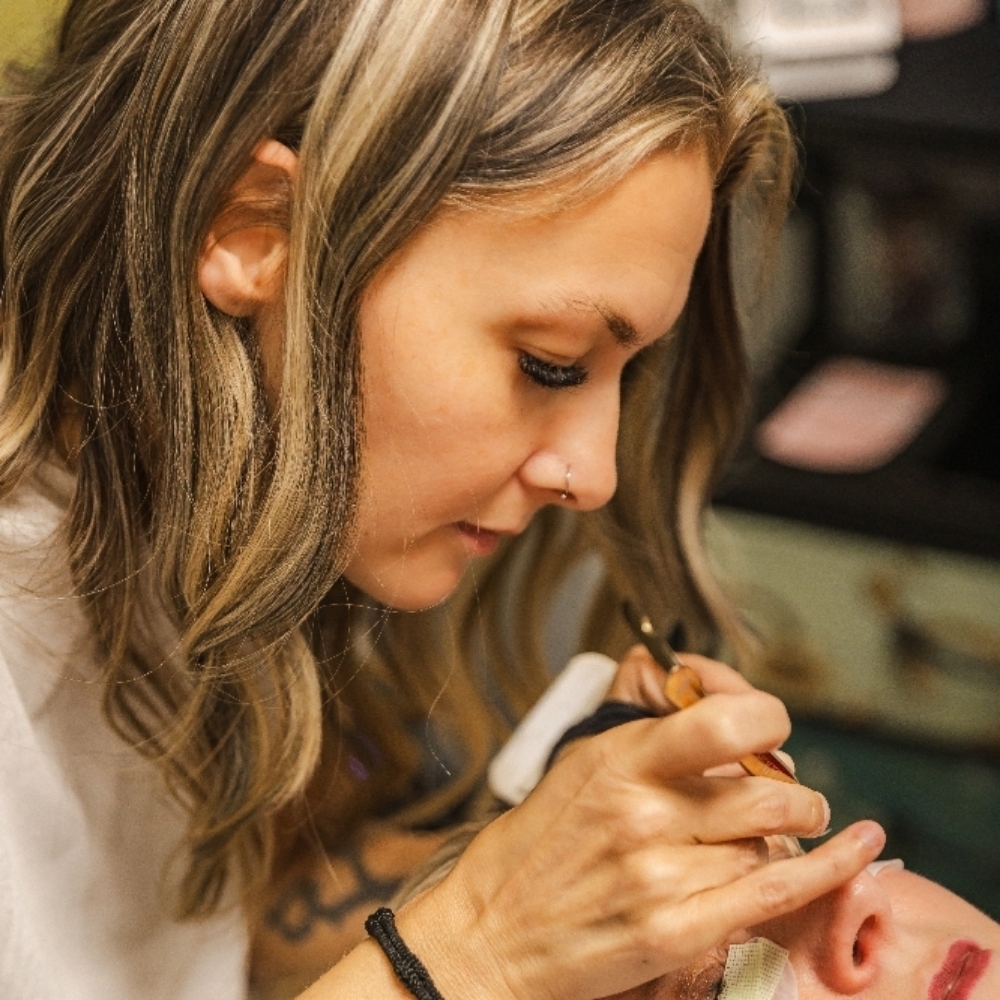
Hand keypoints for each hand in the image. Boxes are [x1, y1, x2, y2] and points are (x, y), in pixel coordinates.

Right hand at [398, 650, 882, 999]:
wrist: (484, 937)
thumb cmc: (528, 853)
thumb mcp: (576, 770)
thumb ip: (646, 744)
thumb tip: (719, 725)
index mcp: (616, 760)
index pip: (724, 721)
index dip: (765, 719)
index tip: (769, 731)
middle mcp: (643, 812)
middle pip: (765, 788)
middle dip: (793, 790)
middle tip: (787, 796)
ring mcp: (660, 875)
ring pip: (770, 841)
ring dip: (787, 835)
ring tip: (778, 833)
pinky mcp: (673, 931)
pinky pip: (774, 892)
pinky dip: (826, 870)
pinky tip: (855, 850)